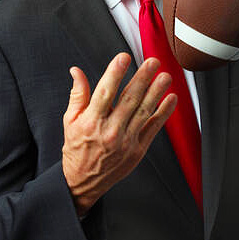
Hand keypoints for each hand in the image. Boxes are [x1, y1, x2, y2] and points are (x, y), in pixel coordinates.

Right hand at [62, 53, 175, 215]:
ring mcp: (126, 141)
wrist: (83, 181)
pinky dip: (163, 113)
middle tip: (152, 62)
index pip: (105, 92)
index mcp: (91, 122)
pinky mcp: (138, 150)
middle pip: (129, 100)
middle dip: (142, 78)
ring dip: (157, 92)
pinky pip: (153, 128)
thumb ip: (77, 95)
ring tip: (165, 76)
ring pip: (144, 111)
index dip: (115, 73)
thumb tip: (76, 71)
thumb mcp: (69, 121)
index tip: (123, 58)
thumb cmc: (77, 148)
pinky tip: (170, 99)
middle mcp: (110, 131)